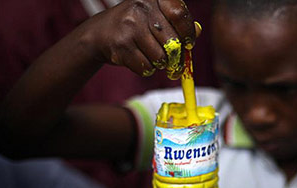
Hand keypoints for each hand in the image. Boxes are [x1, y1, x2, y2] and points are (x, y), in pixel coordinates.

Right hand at [78, 0, 197, 77]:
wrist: (100, 33)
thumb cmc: (134, 25)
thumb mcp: (155, 17)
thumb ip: (177, 23)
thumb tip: (196, 32)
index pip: (179, 14)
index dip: (187, 33)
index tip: (188, 43)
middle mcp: (141, 7)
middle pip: (173, 42)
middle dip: (174, 56)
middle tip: (170, 58)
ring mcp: (130, 26)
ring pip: (161, 58)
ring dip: (159, 64)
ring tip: (150, 55)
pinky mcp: (121, 46)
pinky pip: (146, 68)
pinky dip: (146, 69)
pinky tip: (138, 59)